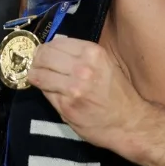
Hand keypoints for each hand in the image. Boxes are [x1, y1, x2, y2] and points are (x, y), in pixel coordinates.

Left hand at [28, 35, 146, 152]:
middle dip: (37, 60)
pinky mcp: (66, 106)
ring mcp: (73, 87)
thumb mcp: (105, 65)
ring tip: (37, 78)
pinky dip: (44, 91)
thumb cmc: (117, 94)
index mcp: (93, 53)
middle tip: (36, 65)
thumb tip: (54, 50)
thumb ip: (81, 56)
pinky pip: (45, 92)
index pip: (56, 43)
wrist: (129, 122)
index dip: (46, 49)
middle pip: (44, 56)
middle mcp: (82, 67)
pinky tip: (49, 92)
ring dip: (35, 75)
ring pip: (39, 73)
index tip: (44, 54)